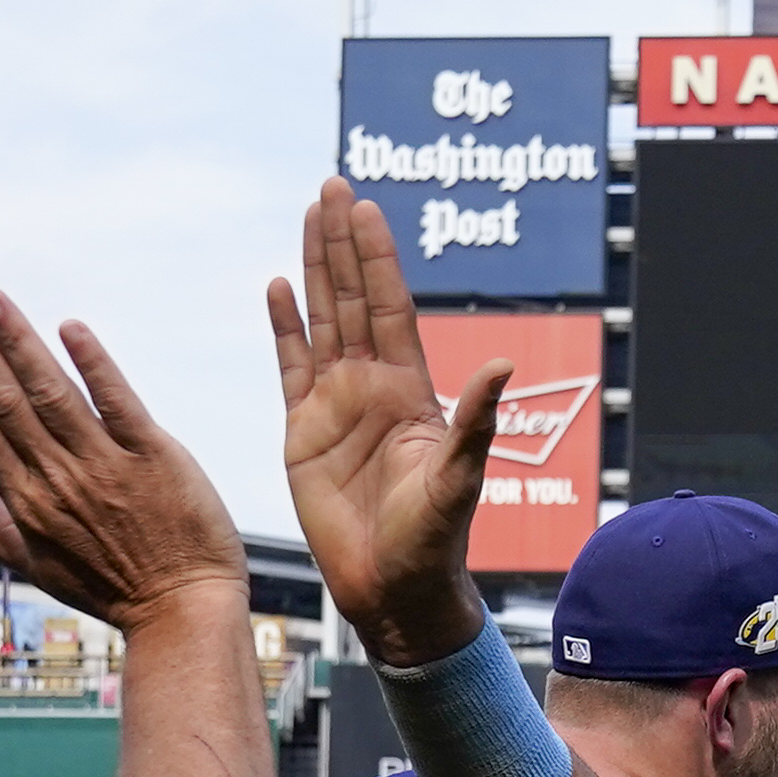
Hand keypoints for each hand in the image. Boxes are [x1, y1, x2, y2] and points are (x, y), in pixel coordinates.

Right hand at [0, 291, 245, 631]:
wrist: (184, 614)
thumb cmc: (118, 593)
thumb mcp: (47, 571)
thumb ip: (0, 530)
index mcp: (29, 505)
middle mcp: (58, 481)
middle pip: (6, 401)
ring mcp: (105, 467)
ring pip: (49, 393)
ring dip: (17, 342)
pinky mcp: (153, 457)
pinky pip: (117, 403)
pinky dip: (93, 364)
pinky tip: (69, 328)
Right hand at [271, 181, 506, 665]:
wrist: (393, 589)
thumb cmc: (433, 541)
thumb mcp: (458, 480)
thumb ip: (475, 422)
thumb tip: (501, 367)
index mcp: (408, 391)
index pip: (388, 308)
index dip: (376, 258)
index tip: (366, 208)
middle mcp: (372, 387)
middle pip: (351, 299)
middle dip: (341, 243)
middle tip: (332, 187)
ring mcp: (335, 406)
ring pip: (321, 321)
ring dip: (314, 269)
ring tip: (309, 216)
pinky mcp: (302, 433)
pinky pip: (289, 367)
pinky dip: (283, 328)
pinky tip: (276, 287)